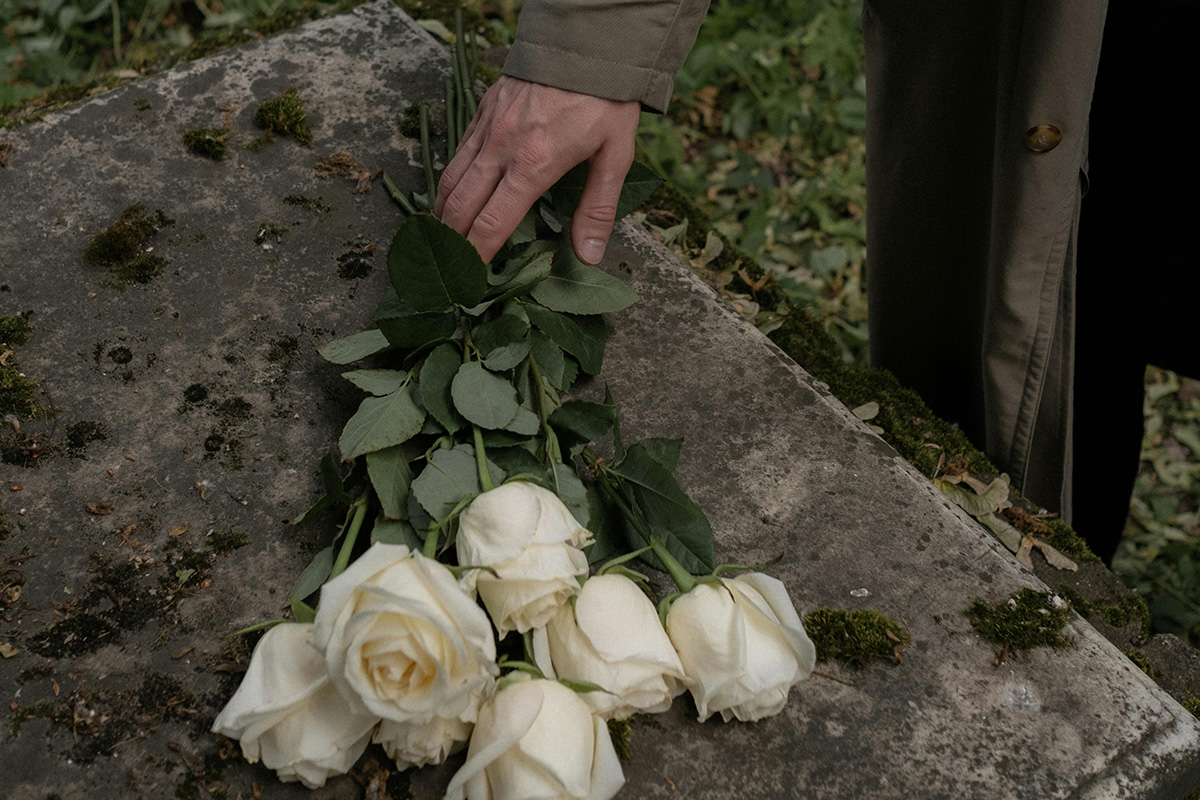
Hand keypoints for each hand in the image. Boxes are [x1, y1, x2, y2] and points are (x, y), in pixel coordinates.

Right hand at [434, 75, 640, 264]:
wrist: (586, 42)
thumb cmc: (605, 100)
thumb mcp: (616, 155)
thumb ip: (597, 209)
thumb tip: (587, 256)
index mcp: (533, 166)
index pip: (491, 225)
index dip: (476, 258)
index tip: (471, 282)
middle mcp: (501, 149)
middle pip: (459, 208)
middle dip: (451, 245)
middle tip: (450, 272)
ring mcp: (487, 129)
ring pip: (450, 181)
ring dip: (443, 216)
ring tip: (442, 245)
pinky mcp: (482, 112)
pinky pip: (456, 154)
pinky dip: (449, 183)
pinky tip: (452, 200)